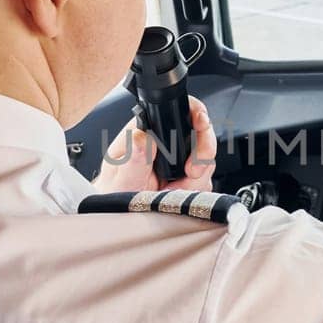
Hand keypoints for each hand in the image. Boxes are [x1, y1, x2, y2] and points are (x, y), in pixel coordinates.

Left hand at [93, 97, 217, 193]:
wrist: (119, 213)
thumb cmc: (115, 192)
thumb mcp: (121, 178)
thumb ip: (133, 159)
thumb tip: (141, 138)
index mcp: (147, 130)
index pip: (179, 109)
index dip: (195, 113)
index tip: (201, 123)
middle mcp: (166, 141)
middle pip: (202, 134)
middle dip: (202, 156)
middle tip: (191, 172)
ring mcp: (180, 159)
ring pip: (207, 161)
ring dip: (195, 180)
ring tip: (170, 190)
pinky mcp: (189, 177)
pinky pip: (206, 180)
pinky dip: (195, 191)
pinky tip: (175, 194)